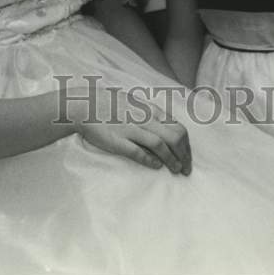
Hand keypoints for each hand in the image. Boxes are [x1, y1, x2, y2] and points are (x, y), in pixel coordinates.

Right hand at [70, 85, 191, 174]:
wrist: (86, 105)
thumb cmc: (112, 105)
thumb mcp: (136, 104)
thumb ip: (152, 114)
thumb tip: (168, 126)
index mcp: (150, 110)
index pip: (178, 128)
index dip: (187, 146)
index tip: (187, 157)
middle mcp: (144, 119)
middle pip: (175, 138)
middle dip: (185, 156)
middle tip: (186, 169)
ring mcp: (132, 129)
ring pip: (160, 145)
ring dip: (172, 160)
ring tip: (176, 170)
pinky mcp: (118, 141)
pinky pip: (139, 152)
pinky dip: (151, 161)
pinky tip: (157, 166)